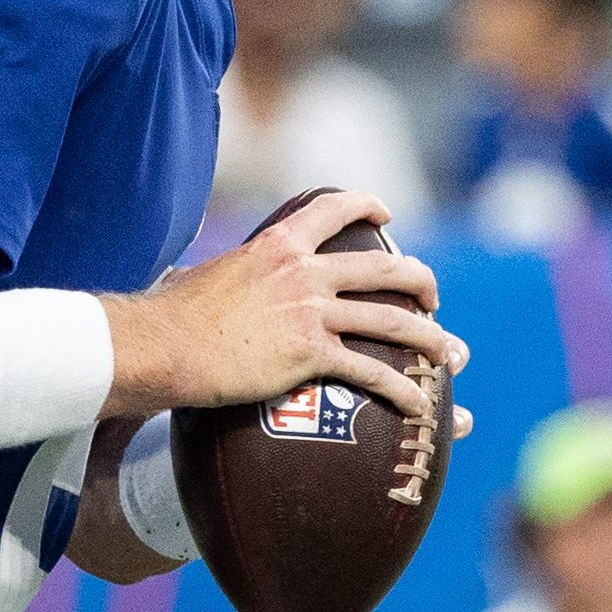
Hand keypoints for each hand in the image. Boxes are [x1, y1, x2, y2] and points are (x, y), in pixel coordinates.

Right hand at [105, 189, 466, 421]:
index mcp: (277, 246)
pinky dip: (403, 390)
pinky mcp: (310, 355)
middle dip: (420, 282)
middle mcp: (302, 273)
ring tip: (450, 354)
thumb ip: (210, 272)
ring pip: (393, 321)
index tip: (386, 212)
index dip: (367, 206)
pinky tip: (419, 404)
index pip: (334, 210)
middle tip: (432, 298)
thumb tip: (184, 274)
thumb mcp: (195, 276)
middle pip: (386, 269)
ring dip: (431, 338)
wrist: (161, 346)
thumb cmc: (168, 316)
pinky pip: (372, 372)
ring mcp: (310, 313)